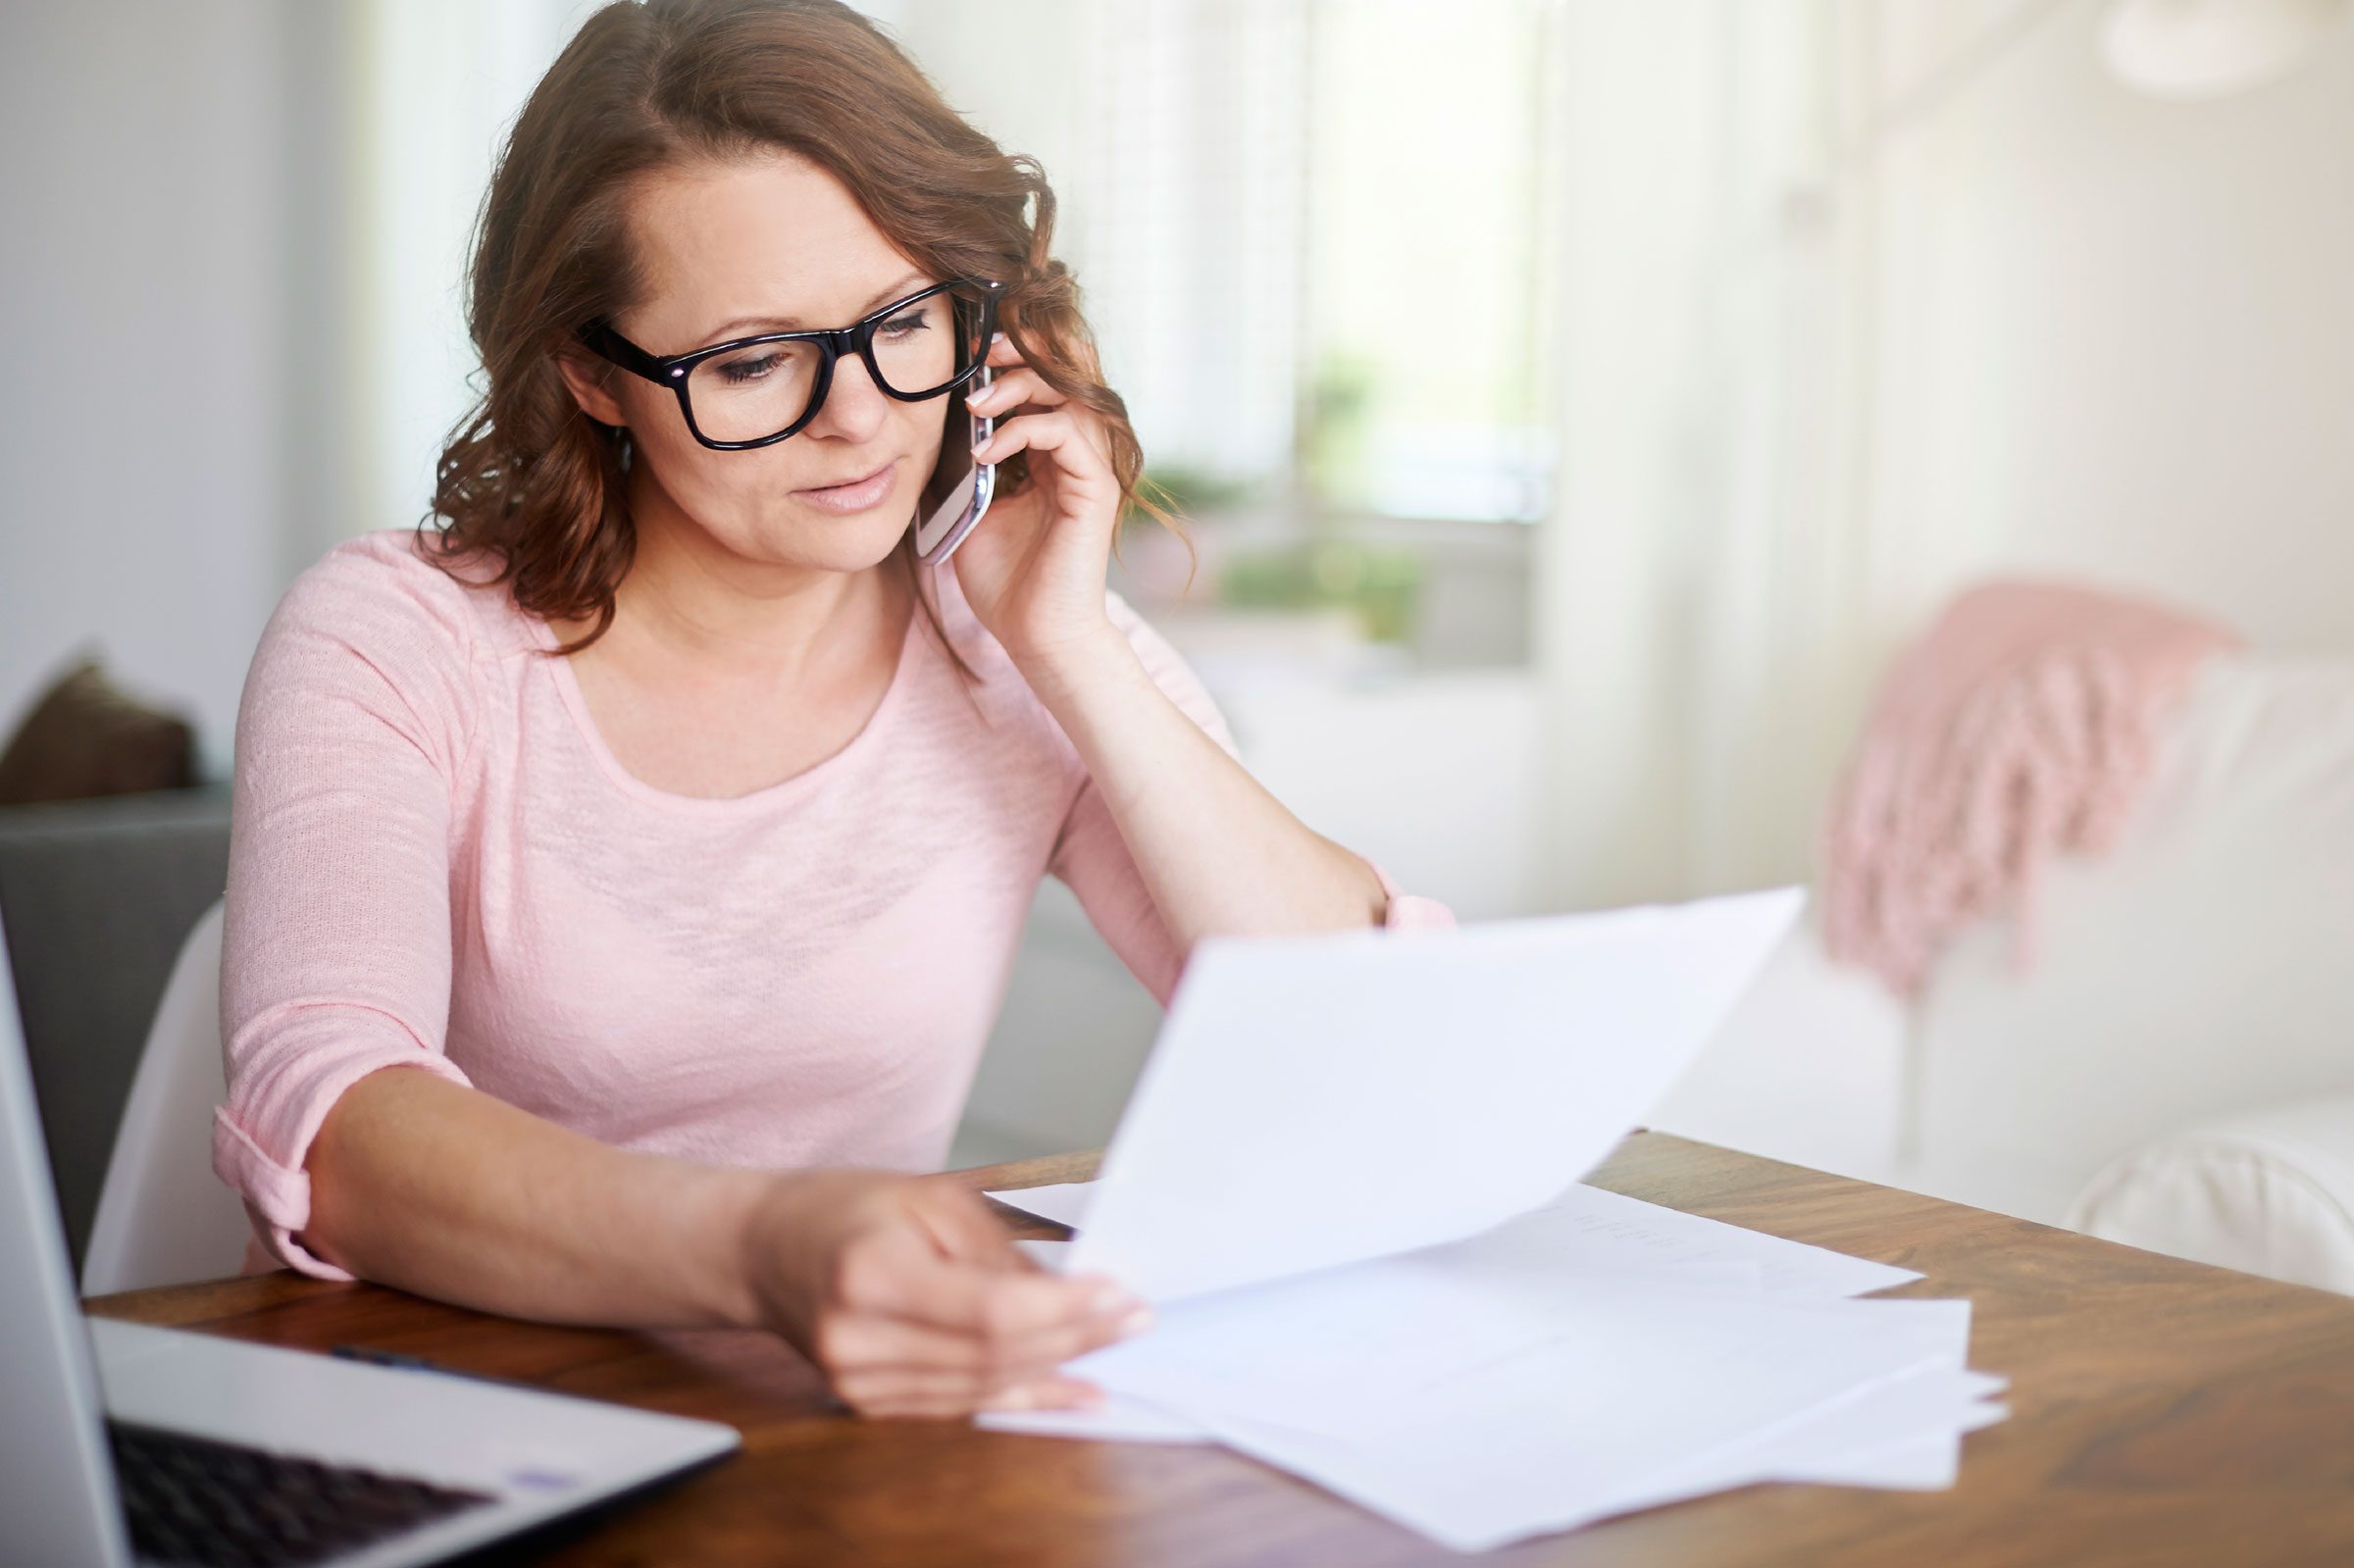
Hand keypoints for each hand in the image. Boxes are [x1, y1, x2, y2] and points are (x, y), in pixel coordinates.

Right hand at [737, 1168, 1151, 1417]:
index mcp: (870, 1272)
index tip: (1118, 1294)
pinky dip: (1022, 1396)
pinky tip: (1071, 1389)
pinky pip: (961, 1406)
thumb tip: (1070, 1288)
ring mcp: (859, 1381)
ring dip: (1058, 1367)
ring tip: (1114, 1344)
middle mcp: (859, 1338)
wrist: (762, 1251)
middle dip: (1076, 1336)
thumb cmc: (842, 1209)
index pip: (990, 1310)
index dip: (1064, 1309)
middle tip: (1133, 1317)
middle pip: (993, 1353)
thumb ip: (997, 1246)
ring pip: (983, 1386)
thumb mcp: (926, 1198)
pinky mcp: (868, 1403)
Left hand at [948, 333, 1122, 673]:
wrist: (1034, 636)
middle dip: (1024, 353)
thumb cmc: (1005, 582)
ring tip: (977, 402)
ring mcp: (1091, 470)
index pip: (1044, 385)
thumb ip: (962, 464)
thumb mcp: (970, 508)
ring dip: (1019, 387)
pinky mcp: (1096, 489)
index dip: (1011, 360)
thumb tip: (929, 422)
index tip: (968, 358)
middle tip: (981, 353)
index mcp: (1053, 456)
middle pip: (1068, 373)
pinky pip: (1065, 433)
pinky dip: (1023, 430)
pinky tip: (986, 450)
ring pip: (1070, 393)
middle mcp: (1079, 455)